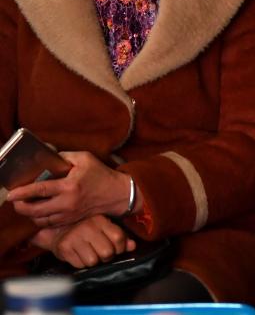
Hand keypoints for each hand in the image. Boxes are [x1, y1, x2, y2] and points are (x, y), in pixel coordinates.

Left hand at [7, 151, 132, 226]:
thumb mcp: (85, 159)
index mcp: (69, 186)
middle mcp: (67, 203)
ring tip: (25, 206)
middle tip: (15, 201)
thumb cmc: (101, 175)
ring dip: (30, 214)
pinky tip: (38, 212)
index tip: (10, 194)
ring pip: (40, 220)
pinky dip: (40, 219)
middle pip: (35, 210)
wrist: (117, 194)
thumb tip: (48, 156)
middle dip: (21, 207)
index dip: (22, 193)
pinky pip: (49, 224)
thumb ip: (65, 156)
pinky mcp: (71, 220)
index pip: (40, 190)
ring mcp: (69, 214)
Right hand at [29, 215, 135, 268]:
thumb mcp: (105, 229)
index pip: (118, 237)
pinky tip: (80, 256)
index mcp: (100, 220)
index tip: (116, 249)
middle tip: (102, 253)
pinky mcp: (64, 248)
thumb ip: (121, 237)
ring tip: (90, 253)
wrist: (58, 231)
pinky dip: (82, 264)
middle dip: (107, 257)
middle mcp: (88, 227)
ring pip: (93, 261)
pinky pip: (80, 265)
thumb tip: (133, 246)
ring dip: (93, 261)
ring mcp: (75, 237)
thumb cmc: (86, 231)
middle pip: (107, 252)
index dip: (120, 248)